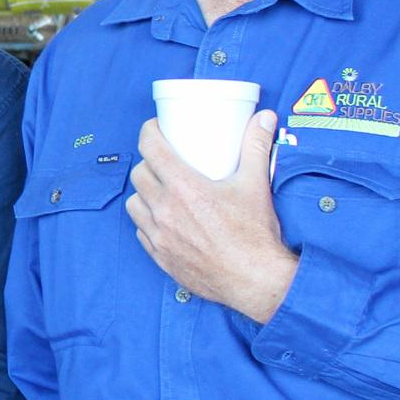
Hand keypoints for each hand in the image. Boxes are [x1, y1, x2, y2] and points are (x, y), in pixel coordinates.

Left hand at [126, 112, 298, 323]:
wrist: (254, 280)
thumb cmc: (254, 234)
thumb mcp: (256, 184)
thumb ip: (256, 147)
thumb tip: (265, 118)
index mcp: (183, 188)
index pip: (151, 149)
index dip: (149, 132)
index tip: (155, 128)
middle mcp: (164, 210)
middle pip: (139, 174)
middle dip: (148, 163)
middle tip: (164, 161)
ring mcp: (159, 235)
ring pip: (134, 204)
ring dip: (143, 194)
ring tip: (159, 190)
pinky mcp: (160, 257)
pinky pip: (141, 232)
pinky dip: (147, 222)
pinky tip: (161, 220)